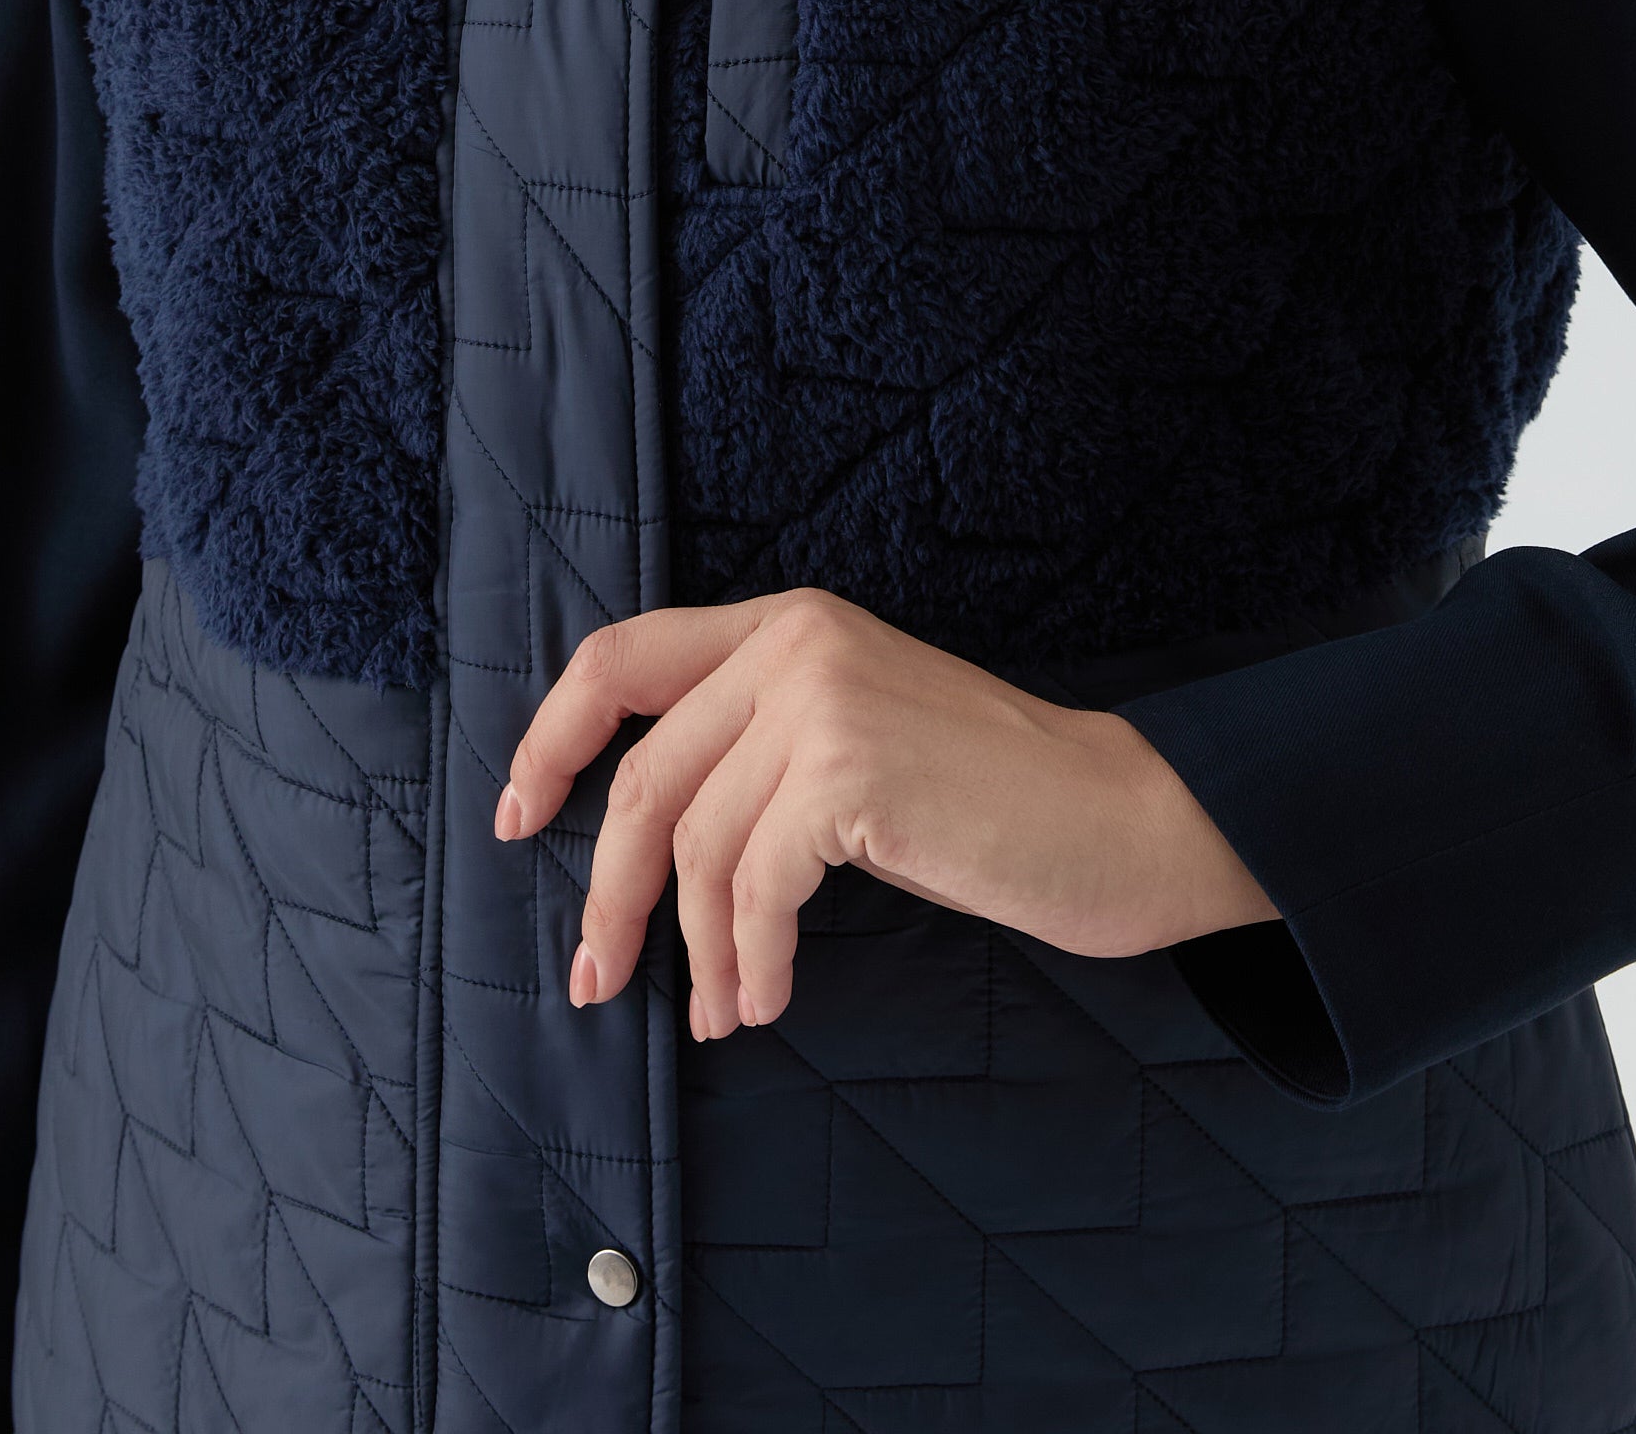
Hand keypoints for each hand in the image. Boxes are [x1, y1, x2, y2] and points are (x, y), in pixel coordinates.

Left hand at [496, 586, 1279, 1038]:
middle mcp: (796, 641)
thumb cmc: (983, 805)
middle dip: (608, 891)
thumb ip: (755, 758)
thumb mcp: (852, 749)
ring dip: (697, 950)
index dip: (552, 737)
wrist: (1115, 817)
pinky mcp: (851, 769)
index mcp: (788, 623)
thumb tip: (631, 851)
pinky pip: (755, 887)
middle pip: (643, 775)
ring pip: (692, 843)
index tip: (519, 817)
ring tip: (726, 1012)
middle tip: (596, 979)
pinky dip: (753, 959)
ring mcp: (823, 698)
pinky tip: (772, 998)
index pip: (621, 656)